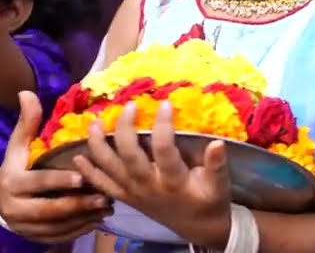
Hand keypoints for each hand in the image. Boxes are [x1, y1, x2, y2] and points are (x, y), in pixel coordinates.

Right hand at [0, 92, 111, 241]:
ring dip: (84, 218)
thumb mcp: (19, 146)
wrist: (0, 201)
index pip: (37, 183)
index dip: (59, 181)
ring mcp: (25, 226)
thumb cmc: (17, 168)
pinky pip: (59, 237)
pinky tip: (98, 220)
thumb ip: (28, 123)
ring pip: (57, 226)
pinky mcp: (35, 238)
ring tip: (108, 207)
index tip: (83, 177)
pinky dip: (79, 230)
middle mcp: (15, 207)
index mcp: (13, 182)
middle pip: (49, 210)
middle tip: (105, 198)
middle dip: (78, 204)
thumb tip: (27, 93)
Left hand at [73, 101, 232, 248]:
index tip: (165, 103)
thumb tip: (217, 143)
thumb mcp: (220, 185)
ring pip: (109, 168)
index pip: (164, 150)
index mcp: (173, 181)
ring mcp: (133, 192)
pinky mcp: (125, 197)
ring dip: (98, 145)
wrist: (197, 227)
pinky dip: (88, 172)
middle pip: (129, 156)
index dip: (163, 126)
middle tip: (129, 106)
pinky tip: (78, 156)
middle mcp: (148, 186)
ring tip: (95, 122)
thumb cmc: (209, 201)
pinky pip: (102, 185)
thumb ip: (217, 165)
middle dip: (125, 129)